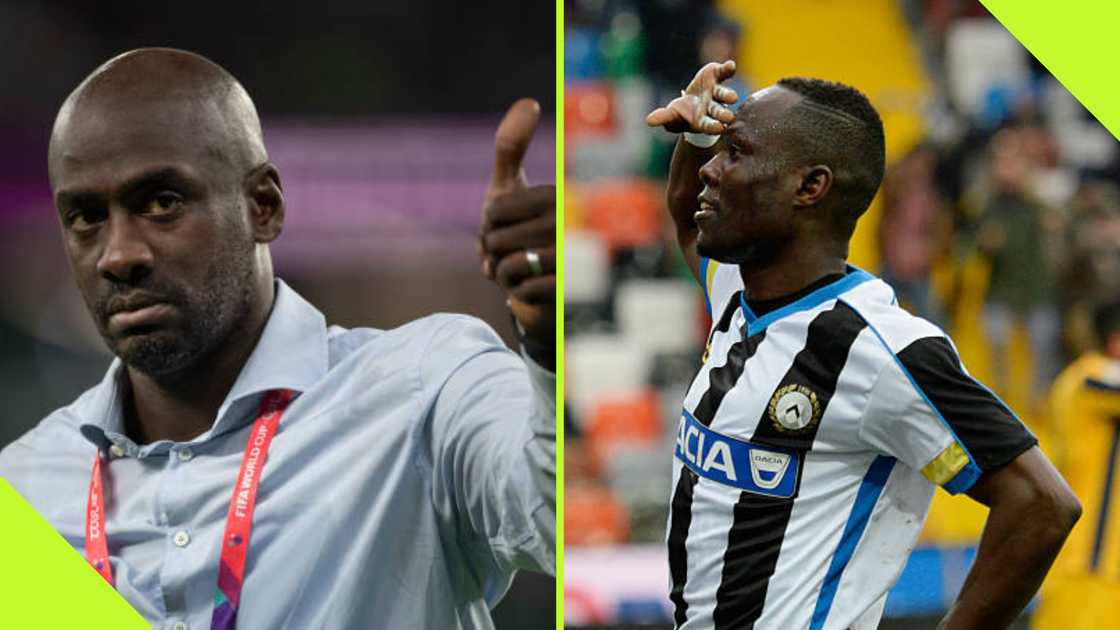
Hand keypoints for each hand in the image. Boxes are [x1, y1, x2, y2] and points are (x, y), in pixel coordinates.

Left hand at [480, 98, 555, 351]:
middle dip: (492, 251)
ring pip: (505, 265)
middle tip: (511, 252)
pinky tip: (527, 290)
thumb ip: (511, 146)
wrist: (545, 284)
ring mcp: (569, 259)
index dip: (489, 224)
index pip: (494, 212)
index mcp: (556, 196)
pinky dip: (516, 293)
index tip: (507, 227)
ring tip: (518, 270)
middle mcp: (568, 224)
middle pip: (495, 239)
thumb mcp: (510, 187)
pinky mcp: (568, 289)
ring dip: (501, 273)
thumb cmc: (522, 231)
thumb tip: (530, 101)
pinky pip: (521, 290)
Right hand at [646, 60, 739, 133]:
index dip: (713, 126)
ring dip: (728, 95)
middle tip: (729, 117)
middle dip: (723, 114)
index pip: (708, 125)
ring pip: (723, 94)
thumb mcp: (671, 116)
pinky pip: (725, 73)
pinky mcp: (717, 77)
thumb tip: (648, 121)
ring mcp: (717, 92)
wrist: (692, 101)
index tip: (719, 128)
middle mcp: (712, 107)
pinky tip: (730, 65)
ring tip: (733, 97)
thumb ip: (663, 118)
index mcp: (702, 120)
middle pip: (719, 111)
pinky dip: (728, 69)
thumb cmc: (681, 113)